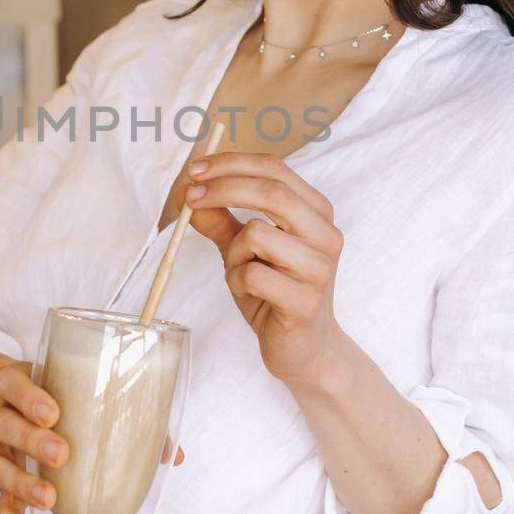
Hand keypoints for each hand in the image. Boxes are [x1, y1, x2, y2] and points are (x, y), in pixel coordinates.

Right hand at [0, 361, 185, 513]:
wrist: (17, 406)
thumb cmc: (59, 398)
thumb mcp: (79, 393)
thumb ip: (122, 414)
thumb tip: (172, 453)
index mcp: (19, 387)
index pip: (9, 383)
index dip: (26, 397)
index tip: (53, 413)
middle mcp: (2, 417)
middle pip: (2, 424)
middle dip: (31, 440)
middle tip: (63, 454)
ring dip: (21, 484)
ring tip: (50, 498)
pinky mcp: (3, 483)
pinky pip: (0, 505)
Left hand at [183, 152, 347, 391]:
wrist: (304, 349)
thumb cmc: (275, 292)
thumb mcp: (243, 250)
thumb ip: (220, 220)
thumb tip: (188, 193)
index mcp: (316, 212)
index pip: (275, 169)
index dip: (231, 164)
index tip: (194, 170)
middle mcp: (325, 235)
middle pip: (272, 191)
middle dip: (223, 189)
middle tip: (190, 199)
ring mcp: (319, 268)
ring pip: (257, 234)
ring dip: (233, 252)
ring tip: (241, 272)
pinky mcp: (305, 301)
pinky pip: (253, 275)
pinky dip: (237, 281)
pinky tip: (251, 294)